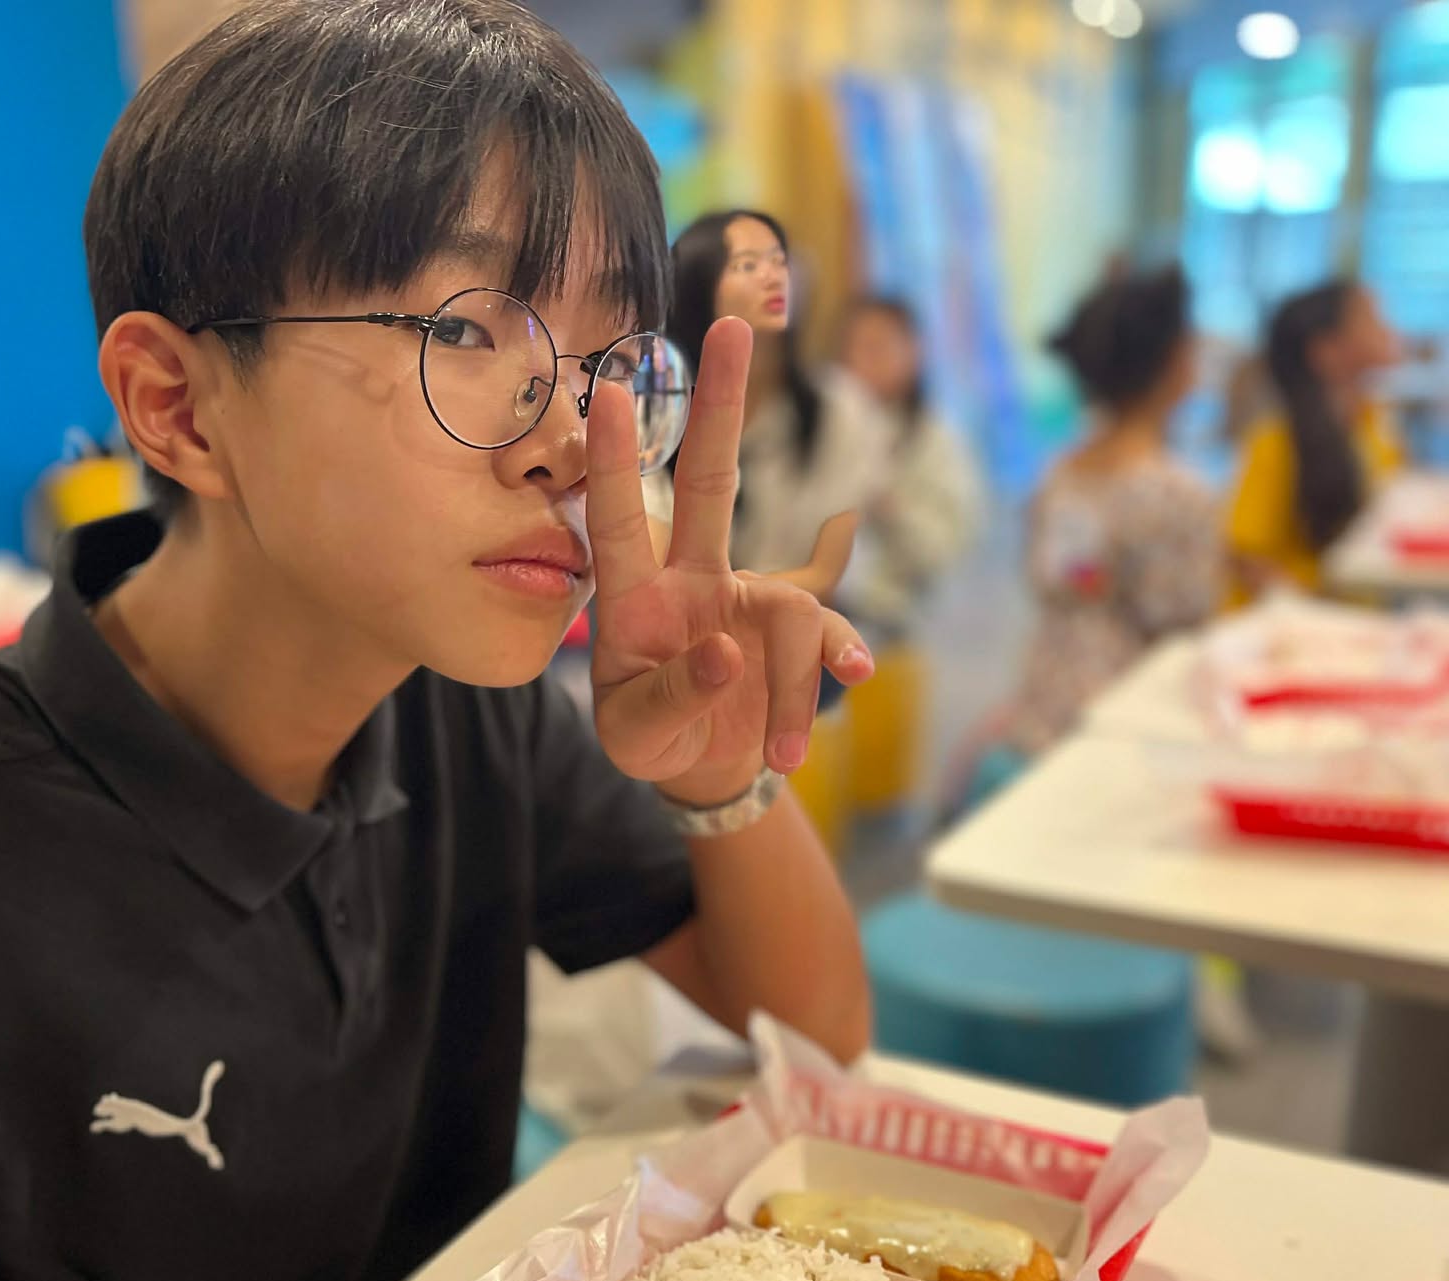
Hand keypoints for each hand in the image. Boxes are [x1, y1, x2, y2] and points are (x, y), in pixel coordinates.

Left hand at [585, 315, 873, 804]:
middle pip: (710, 482)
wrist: (706, 767)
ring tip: (783, 752)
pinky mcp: (793, 628)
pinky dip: (836, 663)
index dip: (616, 461)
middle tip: (731, 322)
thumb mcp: (640, 737)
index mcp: (632, 601)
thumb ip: (673, 697)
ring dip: (792, 690)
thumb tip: (725, 650)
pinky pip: (826, 635)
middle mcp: (690, 579)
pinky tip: (855, 676)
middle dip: (718, 405)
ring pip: (789, 613)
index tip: (615, 392)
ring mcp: (746, 597)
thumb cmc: (652, 739)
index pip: (619, 522)